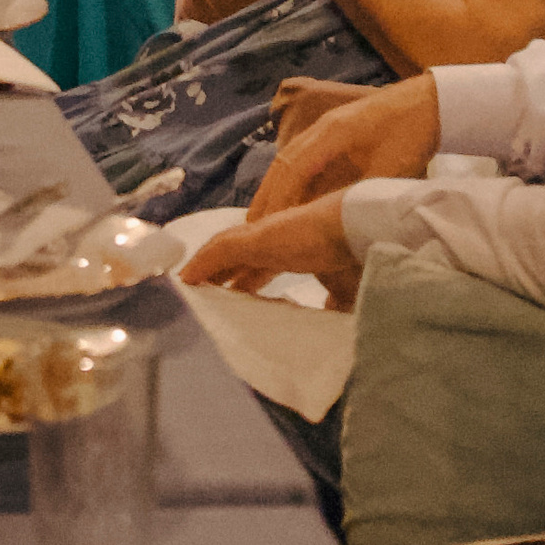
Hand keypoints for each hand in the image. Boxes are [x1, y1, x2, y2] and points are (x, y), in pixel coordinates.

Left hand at [180, 194, 363, 310]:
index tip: (236, 296)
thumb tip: (328, 316)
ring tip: (188, 286)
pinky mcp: (255, 237)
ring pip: (224, 251)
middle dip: (221, 275)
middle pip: (237, 257)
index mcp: (293, 249)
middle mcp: (274, 238)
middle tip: (205, 295)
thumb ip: (333, 303)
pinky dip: (202, 263)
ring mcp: (263, 235)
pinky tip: (187, 279)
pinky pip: (219, 251)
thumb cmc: (355, 256)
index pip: (261, 265)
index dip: (246, 280)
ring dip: (207, 268)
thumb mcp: (344, 290)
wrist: (358, 229)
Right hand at [249, 72, 437, 217]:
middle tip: (249, 233)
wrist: (427, 104)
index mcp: (331, 133)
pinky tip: (288, 203)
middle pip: (282, 164)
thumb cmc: (411, 138)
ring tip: (260, 222)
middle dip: (265, 198)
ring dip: (273, 191)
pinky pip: (301, 160)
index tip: (263, 231)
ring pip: (288, 161)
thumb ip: (359, 194)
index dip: (278, 201)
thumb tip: (333, 226)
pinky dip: (288, 183)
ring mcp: (323, 128)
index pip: (293, 170)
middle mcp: (320, 128)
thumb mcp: (388, 172)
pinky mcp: (332, 135)